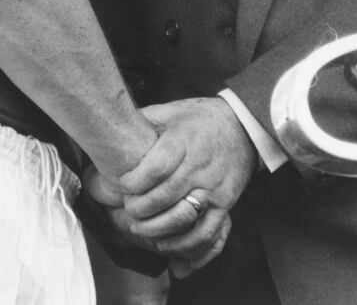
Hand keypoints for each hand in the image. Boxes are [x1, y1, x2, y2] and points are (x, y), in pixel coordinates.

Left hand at [115, 96, 255, 273]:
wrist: (243, 127)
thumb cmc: (200, 118)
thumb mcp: (171, 110)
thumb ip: (145, 120)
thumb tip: (113, 126)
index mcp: (184, 141)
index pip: (155, 168)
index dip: (134, 181)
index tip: (123, 184)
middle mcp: (199, 166)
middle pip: (163, 196)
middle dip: (139, 208)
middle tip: (126, 208)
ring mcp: (213, 188)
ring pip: (182, 219)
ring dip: (156, 229)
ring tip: (139, 227)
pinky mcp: (224, 204)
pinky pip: (207, 233)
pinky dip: (185, 246)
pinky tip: (166, 245)